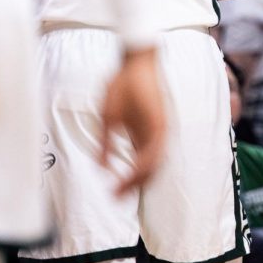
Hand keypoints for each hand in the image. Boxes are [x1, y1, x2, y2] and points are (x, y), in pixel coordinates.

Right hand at [99, 47, 166, 196]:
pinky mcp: (161, 122)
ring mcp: (160, 130)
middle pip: (149, 169)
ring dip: (139, 179)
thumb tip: (101, 167)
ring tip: (123, 191)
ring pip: (154, 163)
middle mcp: (155, 136)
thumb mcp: (108, 118)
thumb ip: (106, 144)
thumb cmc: (121, 87)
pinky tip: (132, 172)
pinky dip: (145, 163)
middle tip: (117, 199)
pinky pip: (156, 149)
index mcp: (143, 135)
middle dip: (134, 186)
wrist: (135, 63)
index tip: (113, 193)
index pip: (140, 165)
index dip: (128, 181)